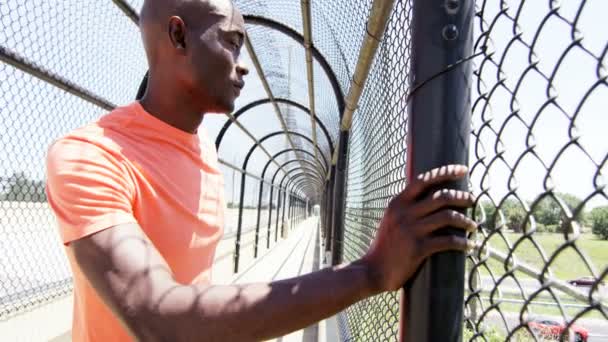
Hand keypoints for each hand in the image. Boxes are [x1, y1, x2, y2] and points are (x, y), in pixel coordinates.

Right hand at [361, 164, 476, 292]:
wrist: (373, 270)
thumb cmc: (386, 245)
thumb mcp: (391, 219)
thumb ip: (407, 207)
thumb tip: (431, 196)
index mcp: (398, 203)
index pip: (424, 180)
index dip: (445, 172)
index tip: (462, 170)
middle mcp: (404, 213)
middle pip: (441, 196)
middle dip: (461, 197)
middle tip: (472, 201)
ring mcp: (411, 230)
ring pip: (448, 217)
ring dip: (465, 221)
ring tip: (472, 226)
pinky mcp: (418, 248)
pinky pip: (447, 241)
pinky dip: (462, 243)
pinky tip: (469, 245)